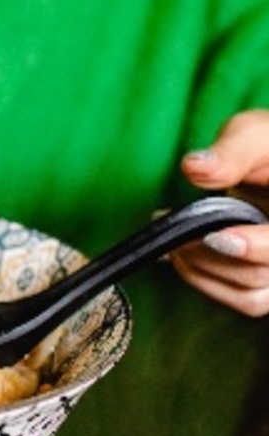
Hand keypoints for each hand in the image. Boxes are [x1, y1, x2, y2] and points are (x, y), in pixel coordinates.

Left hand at [174, 109, 268, 315]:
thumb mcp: (255, 135)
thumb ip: (231, 151)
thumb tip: (194, 167)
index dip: (254, 246)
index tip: (215, 236)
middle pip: (262, 274)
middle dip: (212, 255)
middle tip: (175, 231)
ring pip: (252, 296)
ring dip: (204, 271)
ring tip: (175, 241)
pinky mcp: (268, 284)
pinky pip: (243, 300)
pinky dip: (207, 281)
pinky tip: (182, 255)